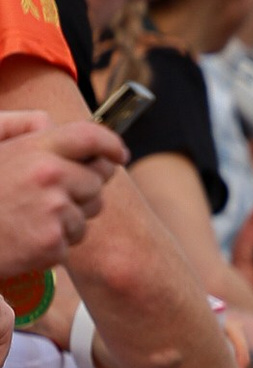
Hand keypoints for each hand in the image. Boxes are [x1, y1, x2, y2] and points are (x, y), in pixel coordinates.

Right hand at [0, 105, 122, 270]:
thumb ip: (18, 125)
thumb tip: (50, 123)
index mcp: (37, 148)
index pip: (91, 137)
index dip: (110, 145)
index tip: (119, 154)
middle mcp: (51, 175)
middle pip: (96, 182)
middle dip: (80, 191)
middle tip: (47, 198)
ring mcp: (54, 210)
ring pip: (86, 216)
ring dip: (66, 219)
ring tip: (29, 218)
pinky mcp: (52, 243)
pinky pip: (71, 242)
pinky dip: (52, 244)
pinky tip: (25, 238)